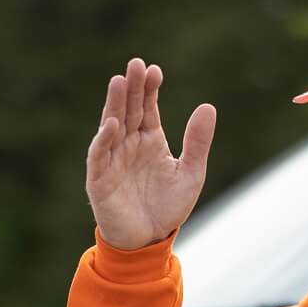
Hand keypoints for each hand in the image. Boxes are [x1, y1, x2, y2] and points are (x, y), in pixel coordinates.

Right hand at [85, 57, 217, 249]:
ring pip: (111, 126)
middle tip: (135, 64)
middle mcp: (129, 145)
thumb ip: (198, 142)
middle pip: (128, 109)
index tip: (155, 70)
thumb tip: (208, 106)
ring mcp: (113, 160)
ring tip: (118, 81)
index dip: (150, 89)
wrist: (149, 242)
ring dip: (113, 104)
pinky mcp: (100, 179)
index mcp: (150, 140)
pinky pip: (99, 155)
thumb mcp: (191, 173)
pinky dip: (103, 140)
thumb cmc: (168, 208)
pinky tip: (112, 123)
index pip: (147, 107)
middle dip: (130, 88)